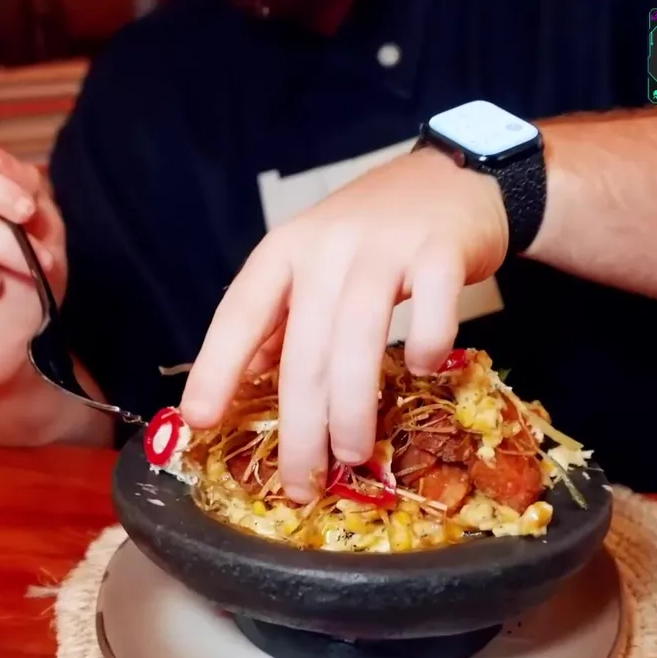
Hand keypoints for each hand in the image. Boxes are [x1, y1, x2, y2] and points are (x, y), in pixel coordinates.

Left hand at [181, 148, 508, 501]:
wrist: (455, 176)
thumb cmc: (376, 232)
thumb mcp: (314, 263)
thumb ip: (283, 317)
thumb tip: (245, 380)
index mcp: (286, 251)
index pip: (240, 313)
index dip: (217, 368)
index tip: (200, 420)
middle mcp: (327, 246)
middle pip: (303, 347)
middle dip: (300, 425)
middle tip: (301, 481)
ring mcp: (385, 246)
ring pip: (358, 338)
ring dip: (352, 406)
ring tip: (351, 453)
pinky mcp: (440, 251)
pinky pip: (430, 309)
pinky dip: (424, 347)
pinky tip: (421, 371)